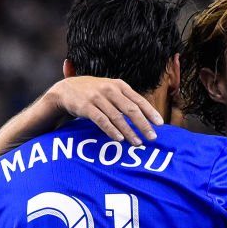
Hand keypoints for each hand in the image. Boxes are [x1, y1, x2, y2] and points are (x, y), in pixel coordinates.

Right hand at [48, 76, 163, 146]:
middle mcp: (109, 89)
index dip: (150, 112)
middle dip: (143, 125)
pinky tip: (119, 139)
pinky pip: (102, 120)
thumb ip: (126, 100)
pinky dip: (111, 130)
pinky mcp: (86, 107)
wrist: (66, 89)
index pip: (139, 100)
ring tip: (137, 143)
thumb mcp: (111, 90)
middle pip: (131, 109)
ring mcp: (97, 97)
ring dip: (129, 132)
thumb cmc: (94, 93)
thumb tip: (147, 117)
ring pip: (117, 117)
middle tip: (152, 137)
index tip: (160, 124)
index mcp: (119, 85)